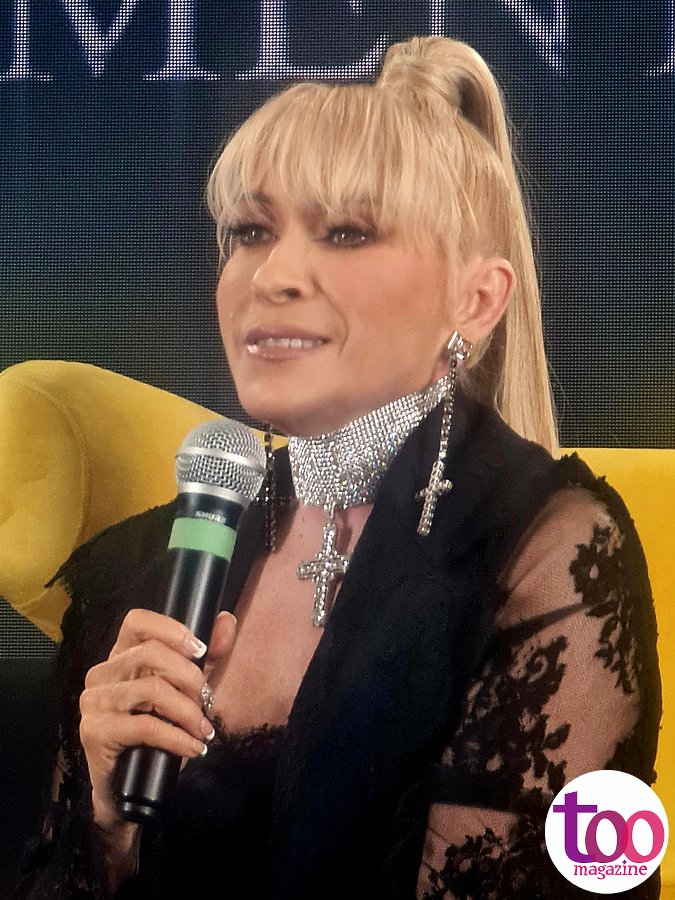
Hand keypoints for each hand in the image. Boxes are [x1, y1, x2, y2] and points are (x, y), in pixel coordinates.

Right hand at [80, 608, 236, 839]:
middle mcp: (102, 673)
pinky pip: (144, 726)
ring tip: (203, 729)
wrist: (127, 790)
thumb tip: (226, 620)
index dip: (171, 629)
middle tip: (206, 701)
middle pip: (151, 653)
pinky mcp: (94, 732)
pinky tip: (193, 748)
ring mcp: (94, 702)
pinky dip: (177, 737)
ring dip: (187, 711)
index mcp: (121, 656)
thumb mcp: (188, 690)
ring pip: (151, 689)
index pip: (137, 622)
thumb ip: (208, 657)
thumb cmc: (158, 734)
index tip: (200, 649)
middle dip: (190, 677)